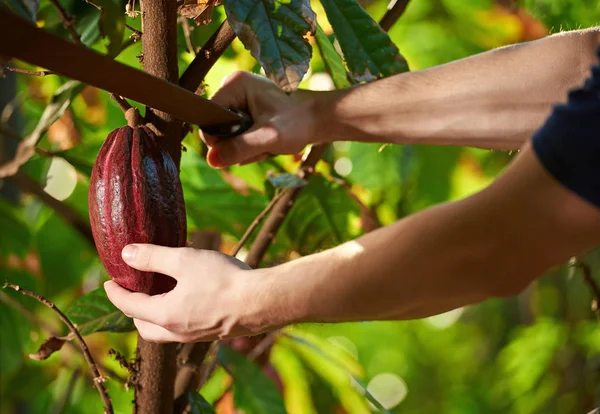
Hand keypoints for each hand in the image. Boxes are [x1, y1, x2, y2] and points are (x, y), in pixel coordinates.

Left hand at [103, 244, 270, 342]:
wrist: (262, 301)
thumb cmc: (223, 280)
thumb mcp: (184, 260)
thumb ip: (153, 257)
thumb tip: (126, 254)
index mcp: (165, 315)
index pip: (129, 306)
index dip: (115, 293)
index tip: (108, 281)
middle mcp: (177, 332)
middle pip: (144, 327)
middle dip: (133, 311)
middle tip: (131, 292)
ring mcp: (196, 335)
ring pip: (164, 331)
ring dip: (154, 316)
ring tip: (158, 295)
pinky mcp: (213, 332)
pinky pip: (183, 329)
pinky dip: (174, 316)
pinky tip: (187, 299)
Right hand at [203, 71, 328, 167]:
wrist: (321, 119)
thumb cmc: (299, 122)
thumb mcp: (268, 137)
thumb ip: (239, 148)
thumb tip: (211, 160)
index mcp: (234, 84)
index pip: (208, 118)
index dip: (219, 140)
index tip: (242, 148)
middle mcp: (233, 87)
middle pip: (217, 128)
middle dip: (237, 145)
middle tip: (262, 146)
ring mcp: (240, 98)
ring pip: (228, 135)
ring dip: (246, 148)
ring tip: (267, 145)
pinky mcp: (246, 109)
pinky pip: (237, 134)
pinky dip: (251, 145)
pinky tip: (266, 143)